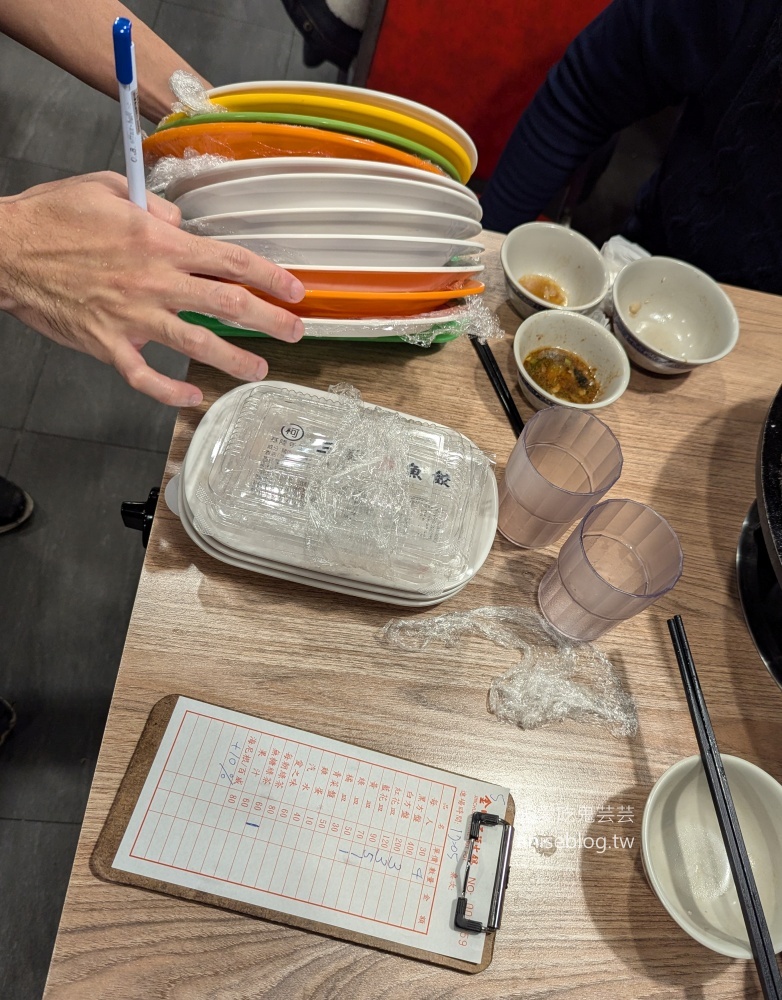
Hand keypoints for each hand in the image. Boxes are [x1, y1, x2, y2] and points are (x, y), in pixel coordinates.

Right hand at [0, 171, 305, 405]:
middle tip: (295, 333)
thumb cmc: (53, 218)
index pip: (231, 261)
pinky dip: (170, 391)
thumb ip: (155, 206)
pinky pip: (145, 376)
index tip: (294, 291)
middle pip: (227, 305)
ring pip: (197, 343)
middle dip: (269, 321)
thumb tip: (183, 223)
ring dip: (234, 360)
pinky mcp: (108, 344)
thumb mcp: (109, 189)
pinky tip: (192, 396)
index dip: (270, 277)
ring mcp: (133, 317)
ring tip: (259, 369)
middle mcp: (154, 282)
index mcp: (160, 244)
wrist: (7, 250)